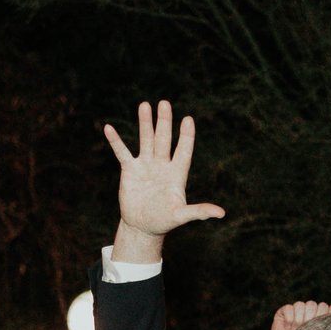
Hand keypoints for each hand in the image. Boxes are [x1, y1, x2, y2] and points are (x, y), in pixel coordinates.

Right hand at [102, 100, 225, 249]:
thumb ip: (199, 211)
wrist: (143, 226)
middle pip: (164, 139)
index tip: (188, 119)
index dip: (186, 136)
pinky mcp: (130, 170)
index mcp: (177, 174)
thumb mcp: (181, 215)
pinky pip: (122, 152)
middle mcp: (162, 165)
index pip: (183, 151)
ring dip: (145, 123)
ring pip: (146, 140)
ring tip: (144, 105)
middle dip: (164, 122)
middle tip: (164, 103)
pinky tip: (109, 128)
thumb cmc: (164, 221)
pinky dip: (116, 141)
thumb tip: (221, 213)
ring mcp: (146, 165)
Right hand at [265, 301, 330, 329]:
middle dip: (311, 314)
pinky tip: (289, 325)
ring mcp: (293, 313)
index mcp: (315, 317)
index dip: (321, 313)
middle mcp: (304, 313)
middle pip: (311, 303)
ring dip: (300, 316)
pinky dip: (290, 316)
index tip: (318, 325)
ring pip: (300, 304)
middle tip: (307, 326)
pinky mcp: (281, 314)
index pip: (322, 305)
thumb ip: (325, 322)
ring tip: (298, 326)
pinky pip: (288, 307)